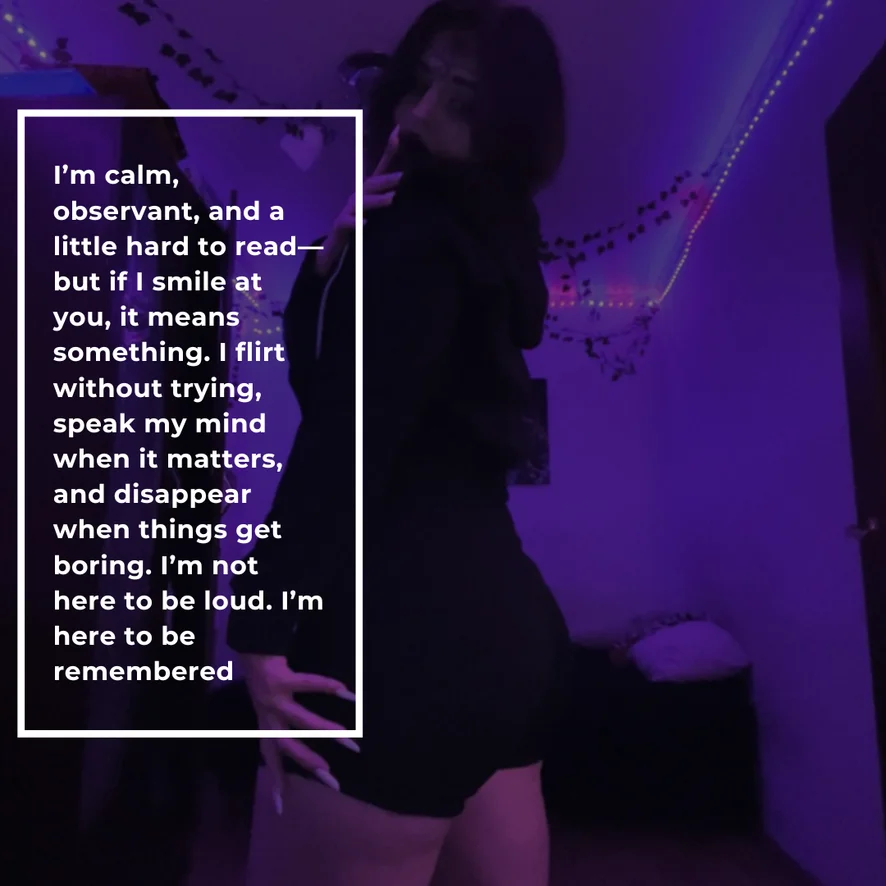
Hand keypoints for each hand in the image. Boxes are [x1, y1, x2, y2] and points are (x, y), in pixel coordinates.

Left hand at [239, 654, 358, 811]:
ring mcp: (275, 698)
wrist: (250, 648)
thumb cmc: (264, 680)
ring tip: (350, 740)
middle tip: (332, 777)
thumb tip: (298, 744)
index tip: (281, 809)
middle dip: (310, 763)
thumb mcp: (267, 707)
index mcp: (266, 725)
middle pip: (288, 747)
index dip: (275, 783)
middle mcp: (268, 716)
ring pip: (302, 720)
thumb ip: (279, 724)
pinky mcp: (282, 678)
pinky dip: (328, 687)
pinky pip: (308, 683)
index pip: (270, 759)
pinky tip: (346, 692)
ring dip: (327, 730)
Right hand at [315, 124, 401, 276]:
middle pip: (372, 184)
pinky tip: (366, 223)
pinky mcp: (339, 227)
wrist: (335, 251)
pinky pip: (346, 223)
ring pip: (361, 203)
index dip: (389, 151)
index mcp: (368, 192)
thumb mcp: (377, 214)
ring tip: (391, 200)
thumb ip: (391, 200)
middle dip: (388, 180)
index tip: (399, 131)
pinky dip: (356, 223)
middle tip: (404, 179)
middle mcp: (357, 197)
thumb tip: (413, 188)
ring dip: (376, 201)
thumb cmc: (360, 229)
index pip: (381, 170)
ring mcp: (347, 211)